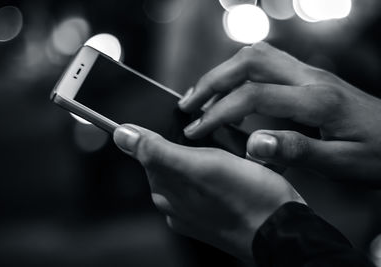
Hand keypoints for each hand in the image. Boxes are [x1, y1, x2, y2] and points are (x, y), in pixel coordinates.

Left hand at [113, 125, 304, 260]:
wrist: (282, 229)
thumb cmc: (247, 199)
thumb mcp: (200, 166)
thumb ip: (156, 151)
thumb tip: (121, 135)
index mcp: (165, 190)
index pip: (148, 151)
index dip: (165, 132)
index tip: (189, 129)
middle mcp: (175, 203)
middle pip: (171, 159)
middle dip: (189, 144)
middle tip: (215, 143)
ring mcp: (195, 210)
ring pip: (192, 169)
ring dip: (205, 155)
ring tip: (230, 156)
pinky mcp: (214, 212)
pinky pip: (209, 182)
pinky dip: (218, 171)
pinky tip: (234, 171)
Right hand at [179, 42, 380, 184]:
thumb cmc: (376, 155)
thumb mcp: (341, 164)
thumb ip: (297, 152)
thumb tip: (252, 144)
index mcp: (317, 100)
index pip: (254, 96)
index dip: (219, 112)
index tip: (196, 130)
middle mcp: (311, 78)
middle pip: (249, 61)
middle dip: (212, 81)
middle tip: (187, 104)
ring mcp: (310, 74)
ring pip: (256, 57)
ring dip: (223, 74)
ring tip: (201, 97)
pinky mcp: (308, 77)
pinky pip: (266, 65)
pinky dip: (240, 77)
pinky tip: (232, 97)